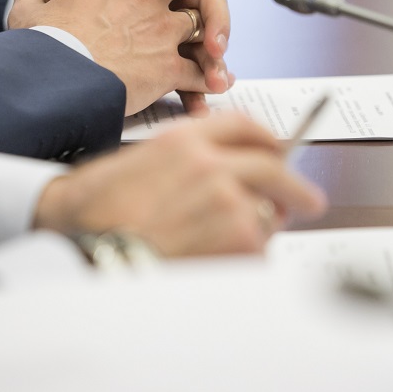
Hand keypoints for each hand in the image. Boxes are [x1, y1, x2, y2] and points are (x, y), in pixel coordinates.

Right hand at [9, 0, 230, 114]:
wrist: (53, 89)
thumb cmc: (37, 50)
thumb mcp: (28, 11)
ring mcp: (159, 29)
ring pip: (200, 19)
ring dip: (206, 35)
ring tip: (209, 53)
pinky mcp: (168, 66)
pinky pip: (199, 69)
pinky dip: (208, 79)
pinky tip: (208, 87)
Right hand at [33, 113, 326, 255]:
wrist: (83, 248)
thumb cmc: (96, 212)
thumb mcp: (137, 163)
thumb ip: (186, 162)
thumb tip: (223, 177)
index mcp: (185, 139)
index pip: (243, 125)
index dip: (267, 138)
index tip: (280, 150)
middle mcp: (212, 163)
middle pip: (274, 166)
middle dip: (296, 187)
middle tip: (308, 201)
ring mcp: (228, 199)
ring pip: (267, 214)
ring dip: (260, 232)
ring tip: (225, 249)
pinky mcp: (237, 238)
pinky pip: (259, 251)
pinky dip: (247, 263)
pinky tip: (212, 267)